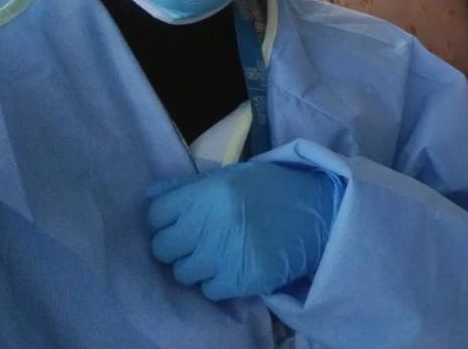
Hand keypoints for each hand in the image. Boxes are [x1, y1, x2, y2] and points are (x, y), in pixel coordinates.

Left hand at [146, 161, 337, 299]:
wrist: (318, 213)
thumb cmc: (272, 189)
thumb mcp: (232, 176)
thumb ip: (189, 186)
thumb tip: (149, 195)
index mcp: (208, 193)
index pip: (156, 213)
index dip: (167, 216)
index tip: (183, 217)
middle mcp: (211, 224)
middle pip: (163, 247)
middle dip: (178, 244)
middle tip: (200, 237)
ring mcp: (225, 256)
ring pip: (183, 273)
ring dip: (197, 265)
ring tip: (220, 252)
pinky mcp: (240, 280)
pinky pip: (209, 290)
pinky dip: (219, 282)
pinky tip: (236, 264)